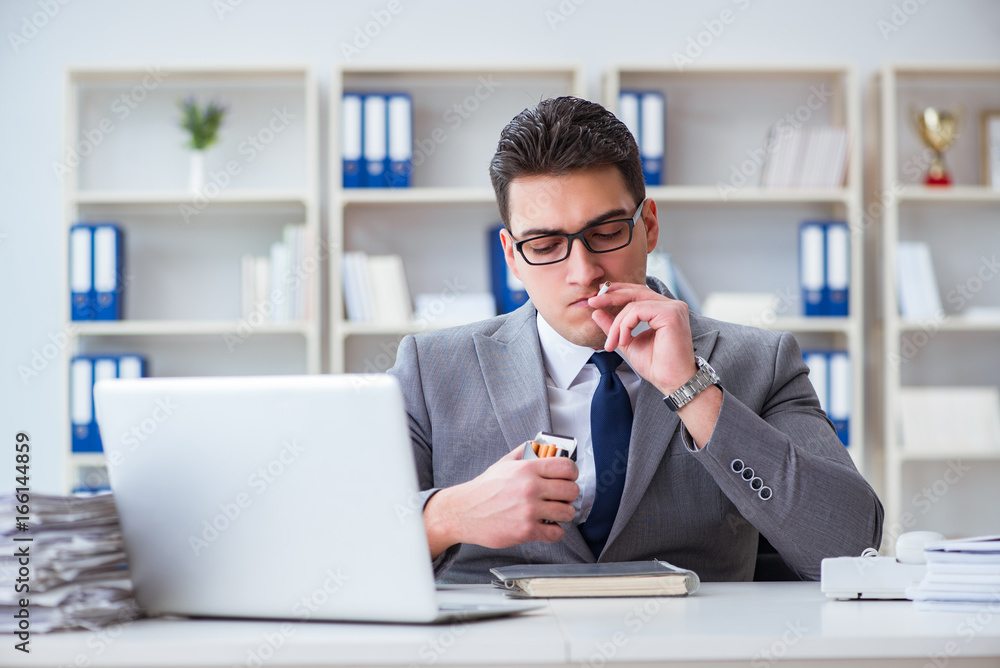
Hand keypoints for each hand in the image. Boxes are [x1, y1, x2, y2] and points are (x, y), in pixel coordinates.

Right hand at [424, 444, 579, 558]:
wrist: (464, 512)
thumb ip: (524, 452)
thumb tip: (541, 445)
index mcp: (527, 469)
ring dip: (563, 513)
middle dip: (569, 494)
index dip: (572, 473)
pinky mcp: (526, 530)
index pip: (566, 467)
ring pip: (567, 512)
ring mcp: (529, 510)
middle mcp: (530, 488)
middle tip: (561, 497)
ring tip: (553, 512)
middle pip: (571, 490)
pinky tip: (546, 526)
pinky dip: (554, 531)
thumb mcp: (504, 463)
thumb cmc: (484, 489)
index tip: (569, 478)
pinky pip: (556, 533)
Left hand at [588, 283, 696, 395]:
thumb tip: (596, 312)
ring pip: (633, 304)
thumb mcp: (627, 341)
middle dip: (611, 296)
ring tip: (612, 343)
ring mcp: (673, 308)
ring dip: (617, 324)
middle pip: (636, 291)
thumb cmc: (656, 365)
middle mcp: (672, 306)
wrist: (671, 382)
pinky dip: (625, 325)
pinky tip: (624, 341)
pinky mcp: (671, 314)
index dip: (617, 292)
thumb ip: (614, 326)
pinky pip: (637, 311)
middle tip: (592, 302)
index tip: (597, 298)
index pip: (638, 293)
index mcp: (664, 310)